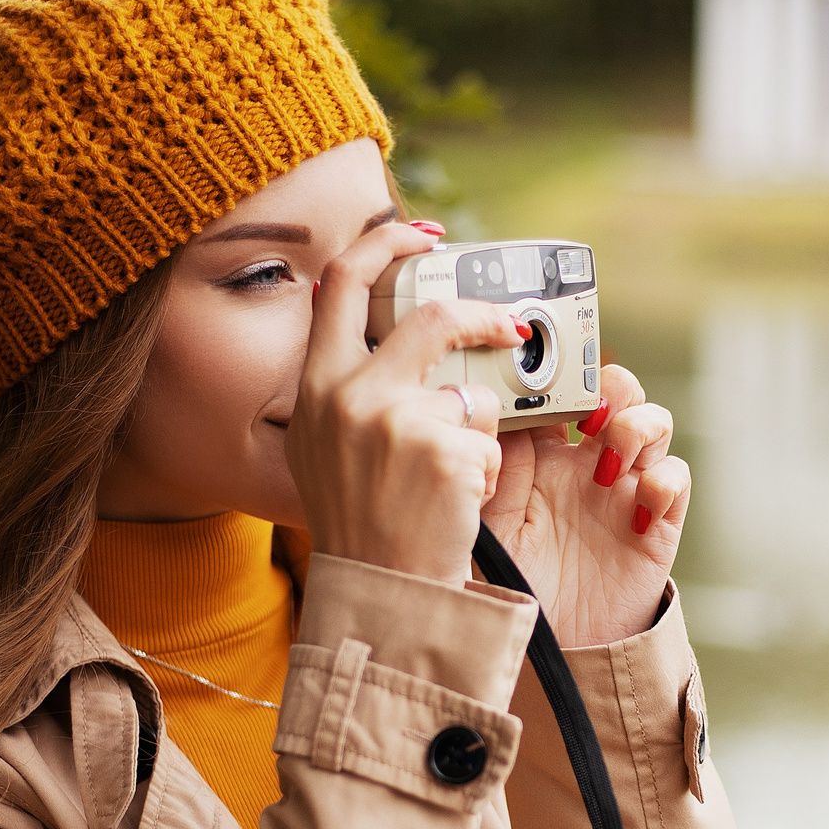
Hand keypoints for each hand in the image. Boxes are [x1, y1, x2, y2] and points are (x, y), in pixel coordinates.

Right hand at [286, 223, 512, 584]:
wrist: (376, 591)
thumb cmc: (358, 524)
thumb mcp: (324, 447)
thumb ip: (351, 389)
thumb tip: (400, 335)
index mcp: (316, 386)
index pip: (342, 281)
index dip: (387, 243)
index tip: (426, 237)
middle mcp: (349, 394)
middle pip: (432, 318)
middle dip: (482, 315)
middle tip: (513, 326)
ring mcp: (396, 420)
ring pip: (471, 394)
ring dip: (477, 435)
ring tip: (449, 481)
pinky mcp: (442, 450)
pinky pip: (489, 442)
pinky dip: (485, 473)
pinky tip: (454, 507)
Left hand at [480, 365, 687, 647]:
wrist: (560, 651)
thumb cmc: (519, 589)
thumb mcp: (493, 528)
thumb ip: (499, 472)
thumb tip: (503, 414)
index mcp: (544, 458)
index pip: (561, 393)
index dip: (562, 377)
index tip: (549, 381)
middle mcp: (589, 464)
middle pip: (617, 392)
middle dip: (611, 388)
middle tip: (590, 414)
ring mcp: (627, 489)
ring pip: (654, 421)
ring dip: (638, 427)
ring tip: (609, 464)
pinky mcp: (658, 520)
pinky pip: (675, 477)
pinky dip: (662, 482)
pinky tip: (634, 513)